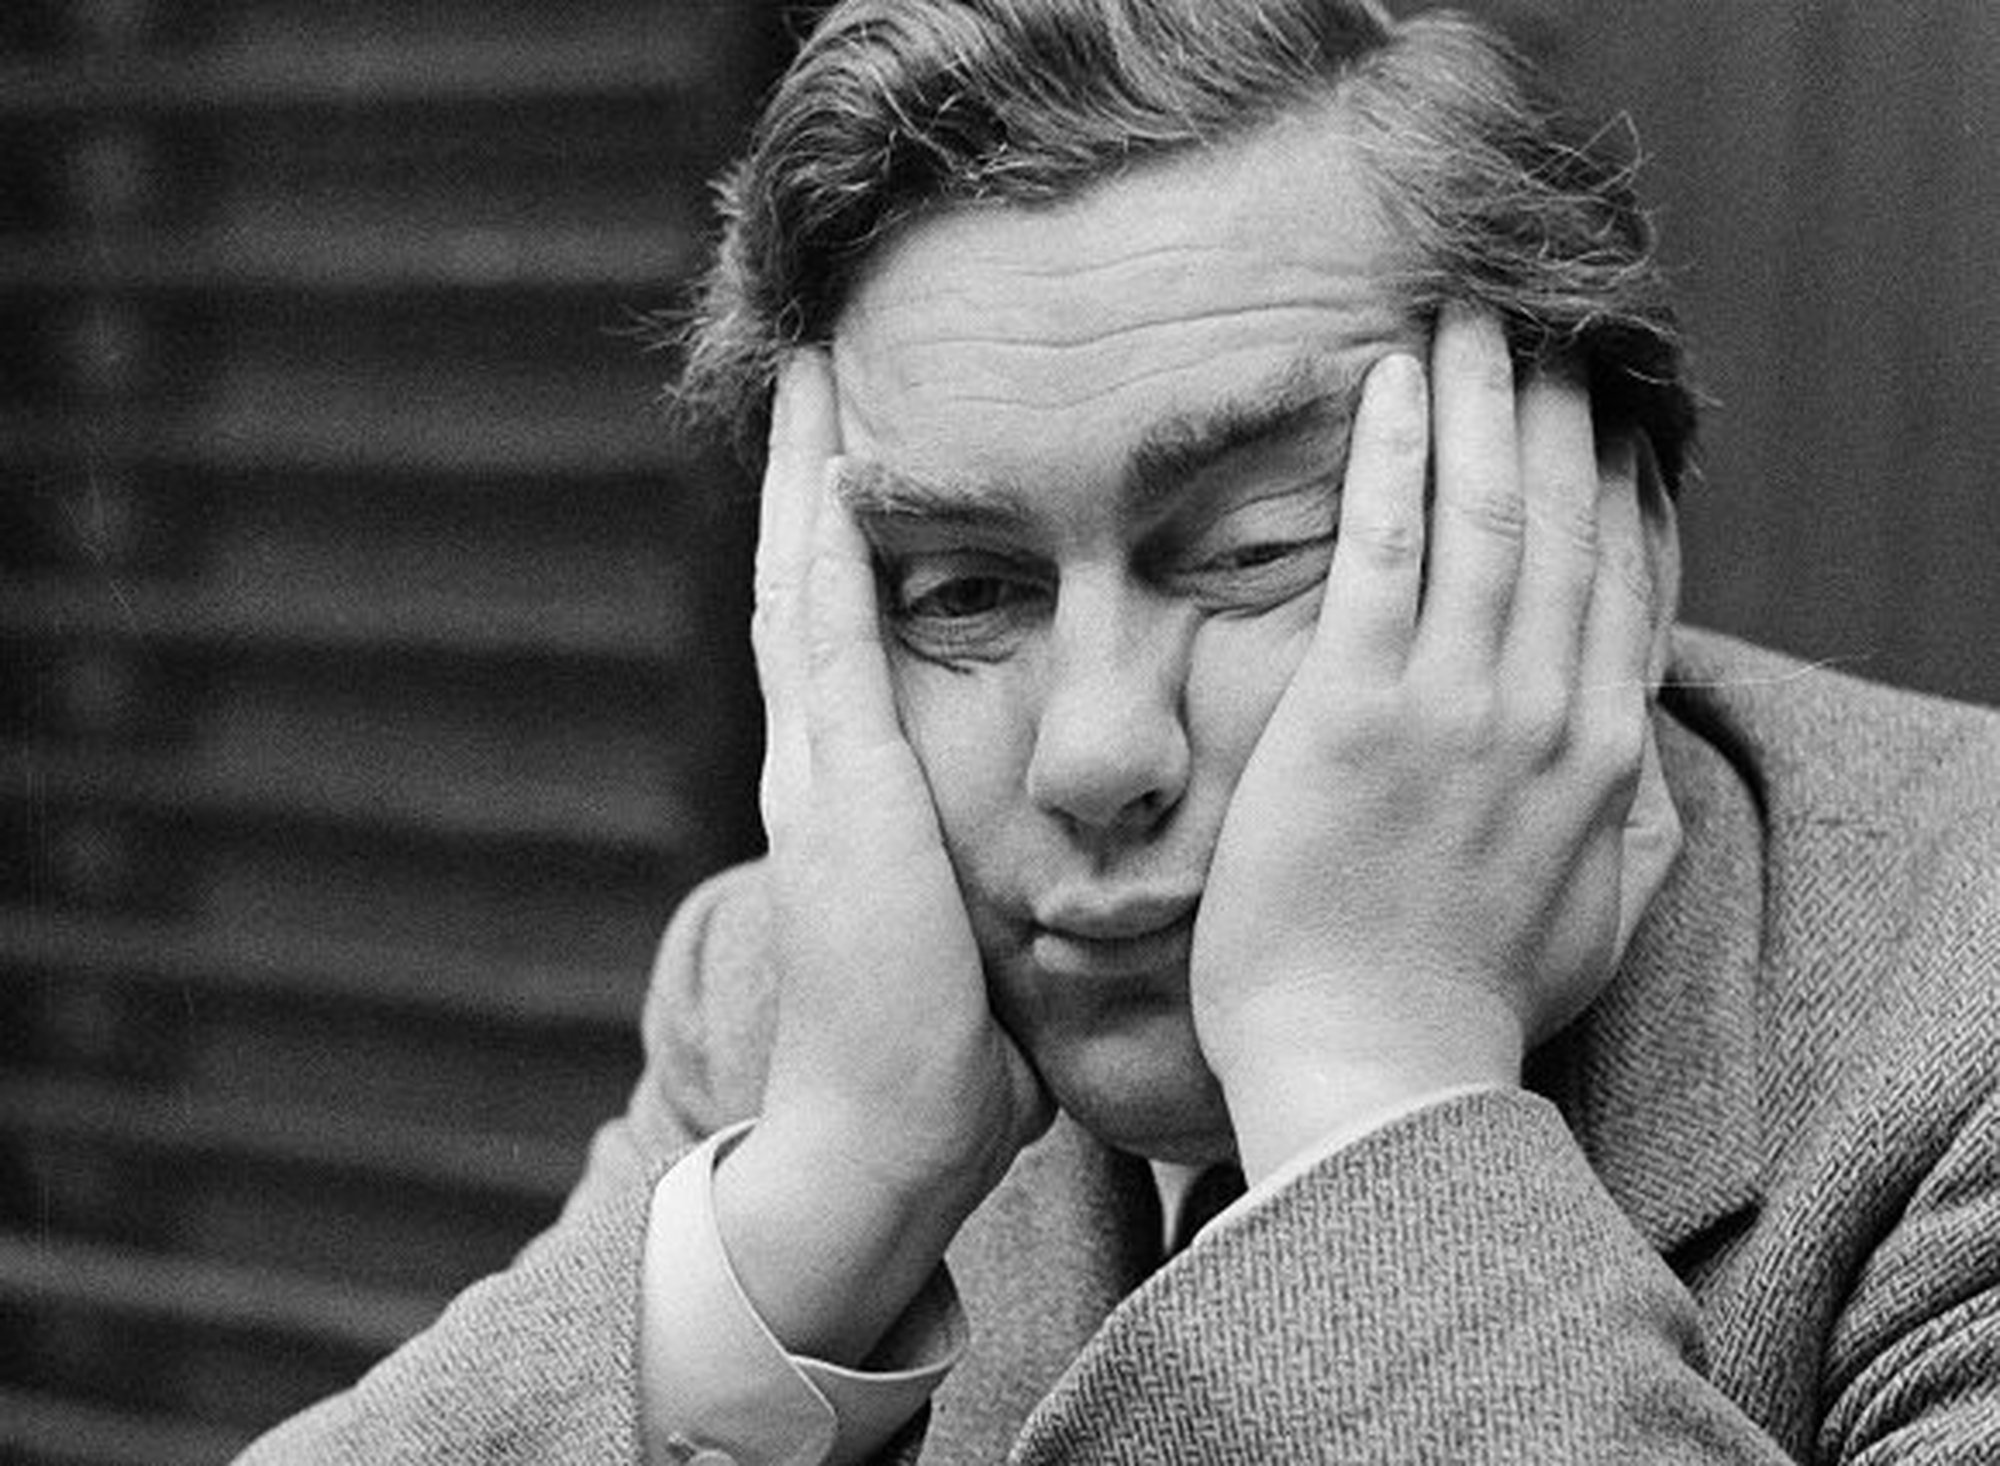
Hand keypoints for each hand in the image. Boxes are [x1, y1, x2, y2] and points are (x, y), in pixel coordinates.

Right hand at [712, 351, 1051, 1363]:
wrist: (885, 1132)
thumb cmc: (946, 1045)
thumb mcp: (976, 921)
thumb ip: (1000, 858)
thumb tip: (1081, 843)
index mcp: (855, 784)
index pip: (842, 623)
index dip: (839, 528)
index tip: (861, 442)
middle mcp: (821, 758)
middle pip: (802, 576)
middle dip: (803, 468)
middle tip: (815, 360)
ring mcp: (818, 768)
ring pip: (798, 582)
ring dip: (800, 474)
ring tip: (809, 370)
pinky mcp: (840, 788)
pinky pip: (824, 637)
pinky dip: (819, 547)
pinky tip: (829, 465)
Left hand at [1192, 308, 1682, 1180]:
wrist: (1372, 1073)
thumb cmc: (1462, 1011)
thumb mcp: (1588, 923)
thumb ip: (1619, 836)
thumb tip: (1633, 776)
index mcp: (1599, 756)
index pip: (1624, 578)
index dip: (1619, 478)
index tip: (1608, 409)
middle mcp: (1545, 712)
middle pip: (1565, 520)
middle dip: (1558, 407)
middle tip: (1545, 319)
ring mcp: (1454, 707)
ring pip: (1484, 511)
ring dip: (1480, 397)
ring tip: (1469, 311)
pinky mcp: (1355, 712)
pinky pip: (1382, 551)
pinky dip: (1390, 456)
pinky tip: (1387, 380)